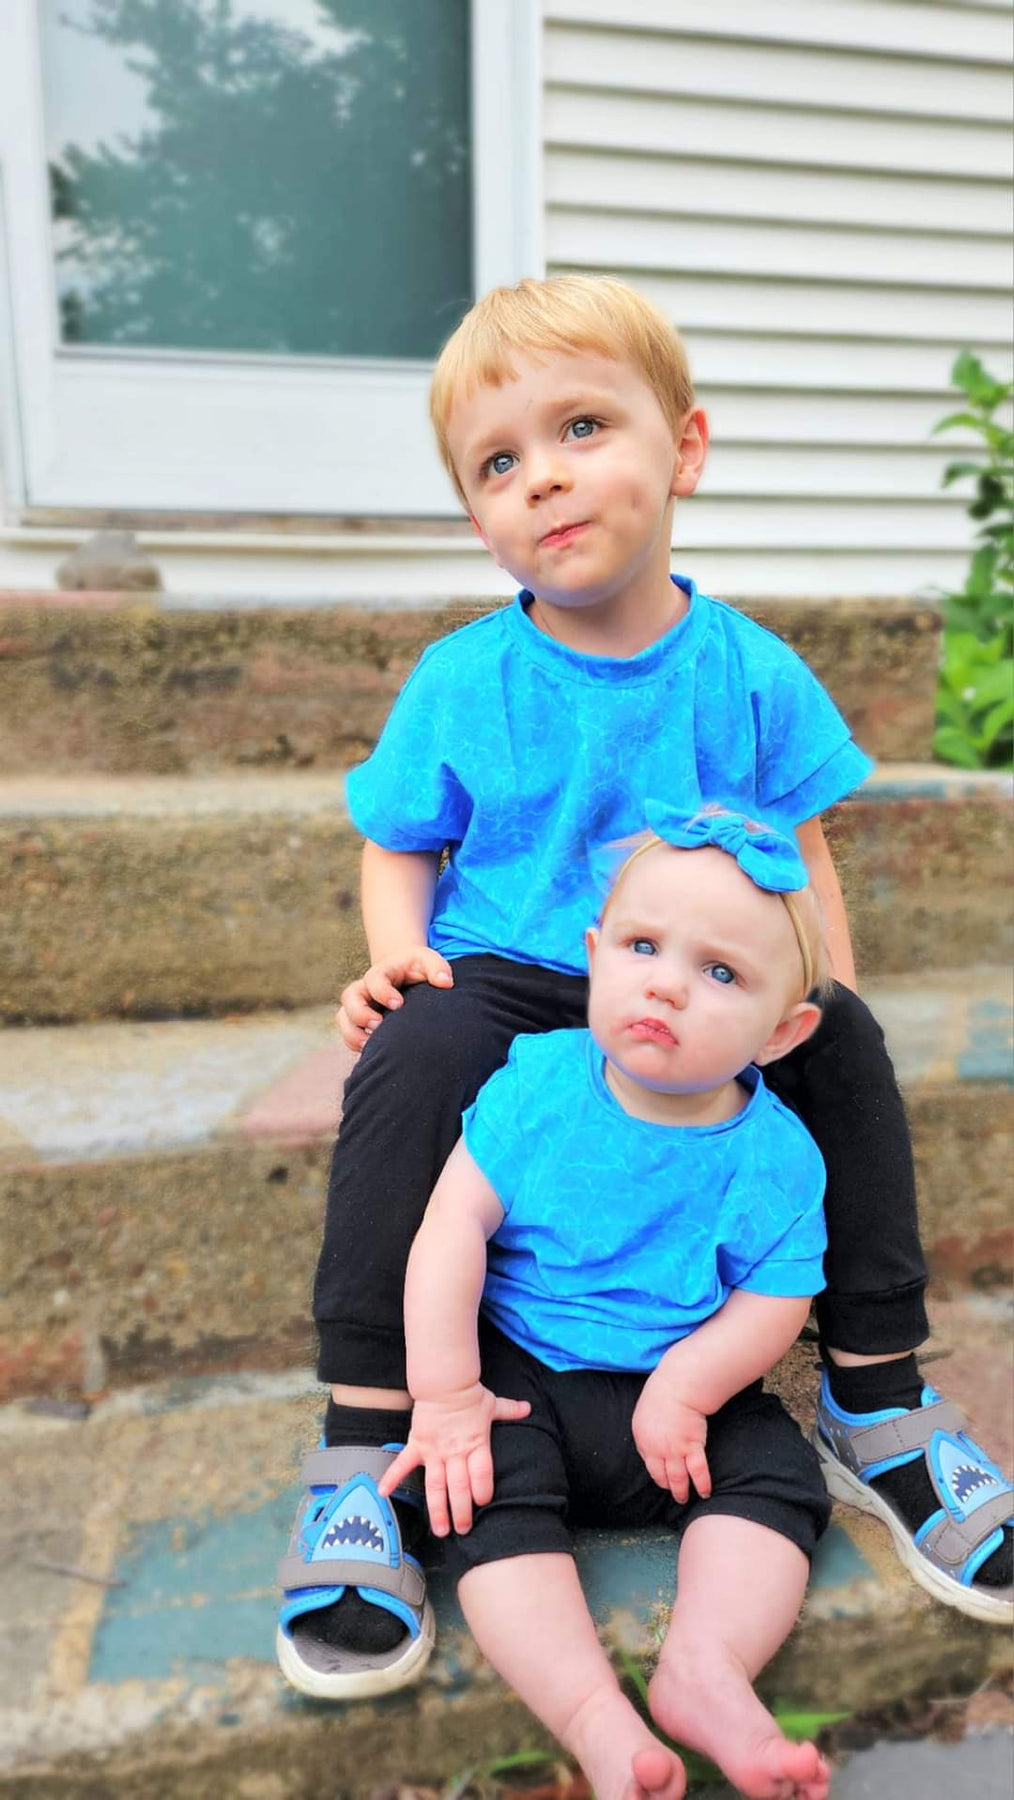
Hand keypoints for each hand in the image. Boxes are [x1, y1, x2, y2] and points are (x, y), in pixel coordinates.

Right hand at [336, 945, 453, 1049]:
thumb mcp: (428, 961)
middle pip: (349, 997)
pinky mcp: (359, 1021)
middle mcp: (366, 988)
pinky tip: (371, 1051)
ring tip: (369, 1045)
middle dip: (360, 1013)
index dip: (382, 992)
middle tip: (378, 1025)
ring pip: (344, 1018)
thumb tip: (445, 982)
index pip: (374, 979)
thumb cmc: (417, 968)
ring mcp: (360, 1005)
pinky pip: (348, 1033)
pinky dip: (354, 1043)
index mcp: (382, 971)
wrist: (405, 973)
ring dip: (353, 1033)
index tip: (398, 1004)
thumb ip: (437, 968)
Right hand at [378, 1383, 529, 1535]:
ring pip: (436, 1485)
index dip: (483, 1490)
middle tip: (463, 1530)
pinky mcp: (418, 1445)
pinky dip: (392, 1477)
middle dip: (462, 1511)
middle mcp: (456, 1452)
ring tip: (440, 1530)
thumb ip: (510, 1410)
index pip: (482, 1473)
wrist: (444, 1382)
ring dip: (438, 1509)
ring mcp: (435, 1451)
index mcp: (477, 1444)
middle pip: (460, 1486)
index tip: (483, 1503)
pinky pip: (404, 1463)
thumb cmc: (469, 1394)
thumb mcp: (492, 1404)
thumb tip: (529, 1408)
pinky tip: (384, 1493)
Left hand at [632, 1373, 710, 1503]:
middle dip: (667, 1486)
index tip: (662, 1476)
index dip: (656, 1472)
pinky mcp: (692, 1448)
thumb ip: (649, 1424)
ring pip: (678, 1479)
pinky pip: (697, 1472)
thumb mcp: (645, 1409)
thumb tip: (654, 1429)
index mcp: (642, 1438)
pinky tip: (705, 1492)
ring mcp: (674, 1451)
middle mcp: (656, 1449)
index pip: (648, 1462)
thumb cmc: (663, 1391)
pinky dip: (702, 1484)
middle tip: (673, 1493)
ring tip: (685, 1498)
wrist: (678, 1387)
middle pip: (660, 1475)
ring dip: (682, 1491)